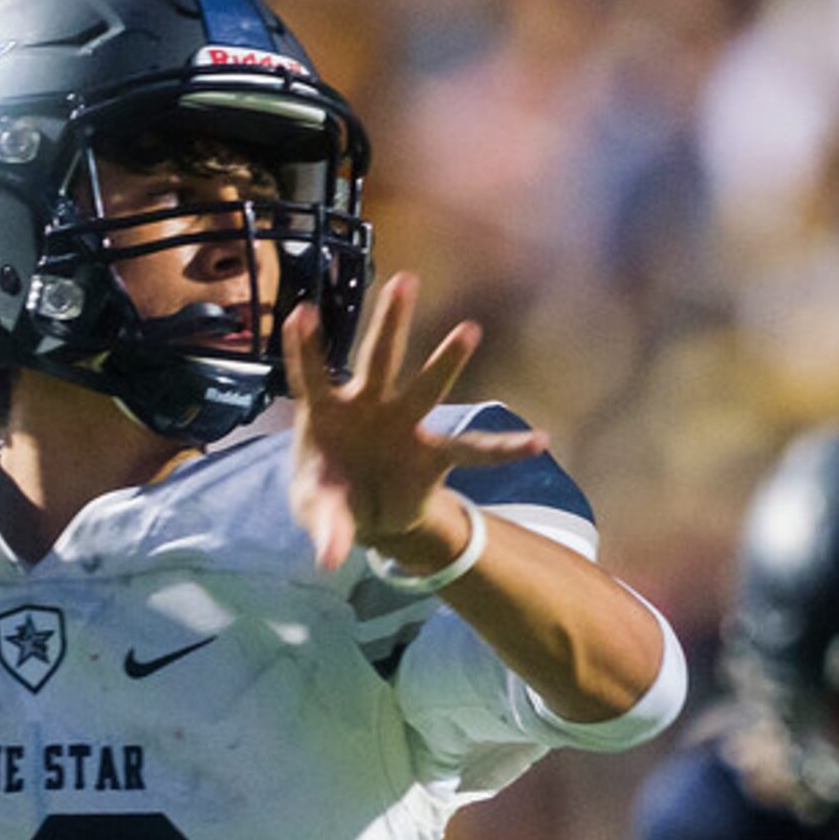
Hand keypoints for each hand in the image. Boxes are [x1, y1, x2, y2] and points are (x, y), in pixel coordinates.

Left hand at [280, 271, 543, 571]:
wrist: (362, 515)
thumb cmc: (330, 498)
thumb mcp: (320, 513)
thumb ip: (327, 528)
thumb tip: (330, 558)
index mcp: (327, 413)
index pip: (313, 375)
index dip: (306, 347)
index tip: (301, 312)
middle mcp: (369, 406)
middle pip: (378, 359)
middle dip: (390, 323)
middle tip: (403, 281)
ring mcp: (403, 422)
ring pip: (426, 386)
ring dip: (446, 361)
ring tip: (468, 330)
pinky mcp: (431, 451)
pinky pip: (472, 449)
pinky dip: (503, 449)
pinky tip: (537, 441)